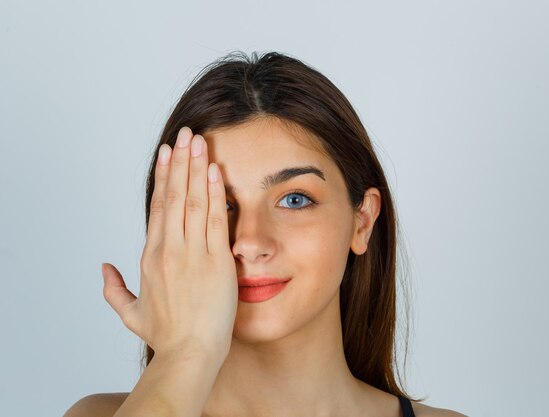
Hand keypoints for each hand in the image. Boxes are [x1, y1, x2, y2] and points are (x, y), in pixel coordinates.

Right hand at [101, 126, 236, 360]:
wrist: (189, 353)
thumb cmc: (165, 335)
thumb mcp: (130, 313)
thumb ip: (113, 289)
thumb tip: (104, 267)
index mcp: (151, 257)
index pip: (157, 207)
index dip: (163, 177)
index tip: (167, 154)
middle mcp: (169, 249)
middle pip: (173, 196)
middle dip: (180, 162)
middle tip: (185, 134)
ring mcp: (193, 254)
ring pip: (192, 201)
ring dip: (196, 169)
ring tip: (199, 142)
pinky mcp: (216, 261)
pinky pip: (215, 220)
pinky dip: (214, 193)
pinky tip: (214, 171)